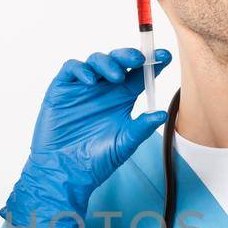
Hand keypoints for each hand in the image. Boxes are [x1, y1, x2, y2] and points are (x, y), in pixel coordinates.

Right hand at [0, 47, 171, 227]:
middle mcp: (104, 89)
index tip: (166, 56)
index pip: (139, 75)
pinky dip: (81, 69)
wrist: (66, 171)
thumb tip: (164, 114)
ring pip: (96, 60)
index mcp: (122, 99)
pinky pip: (71, 69)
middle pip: (119, 62)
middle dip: (130, 55)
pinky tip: (90, 81)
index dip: (152, 62)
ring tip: (116, 77)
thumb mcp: (125, 144)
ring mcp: (82, 87)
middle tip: (140, 59)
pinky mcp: (62, 89)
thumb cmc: (96, 160)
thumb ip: (142, 128)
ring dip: (108, 63)